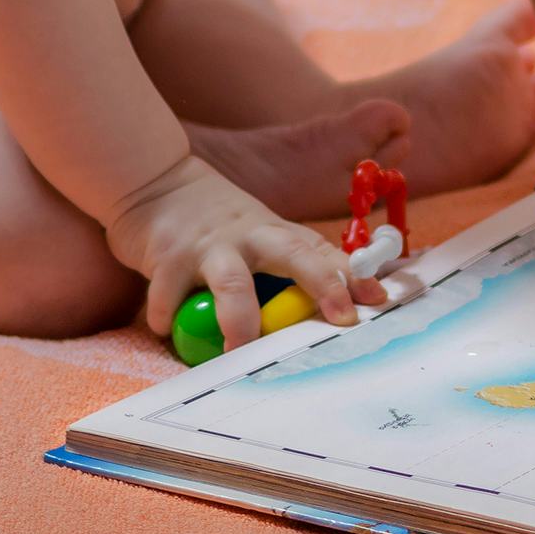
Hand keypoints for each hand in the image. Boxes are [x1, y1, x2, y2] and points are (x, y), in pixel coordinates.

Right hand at [104, 154, 387, 352]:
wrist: (156, 183)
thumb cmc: (218, 223)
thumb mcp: (261, 235)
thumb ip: (289, 266)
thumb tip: (331, 308)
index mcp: (277, 235)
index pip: (324, 254)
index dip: (352, 276)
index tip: (378, 298)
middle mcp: (252, 237)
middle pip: (295, 256)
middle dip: (323, 284)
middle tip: (342, 317)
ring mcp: (212, 246)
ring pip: (233, 281)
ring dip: (240, 317)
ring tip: (240, 350)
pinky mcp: (169, 257)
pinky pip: (170, 293)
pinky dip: (168, 315)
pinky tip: (167, 328)